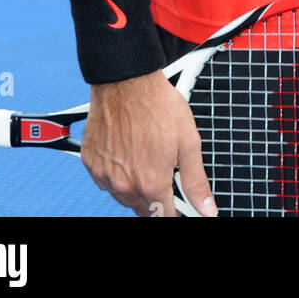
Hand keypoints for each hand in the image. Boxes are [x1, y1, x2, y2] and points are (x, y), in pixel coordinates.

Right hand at [81, 68, 217, 216]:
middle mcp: (125, 184)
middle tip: (163, 172)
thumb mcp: (188, 142)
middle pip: (144, 210)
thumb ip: (196, 182)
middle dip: (156, 199)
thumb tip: (207, 210)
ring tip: (145, 157)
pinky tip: (127, 153)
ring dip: (136, 188)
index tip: (178, 205)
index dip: (174, 212)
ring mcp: (105, 174)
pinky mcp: (91, 162)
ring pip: (124, 197)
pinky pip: (105, 180)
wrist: (127, 80)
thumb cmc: (157, 105)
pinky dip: (117, 174)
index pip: (163, 217)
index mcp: (151, 183)